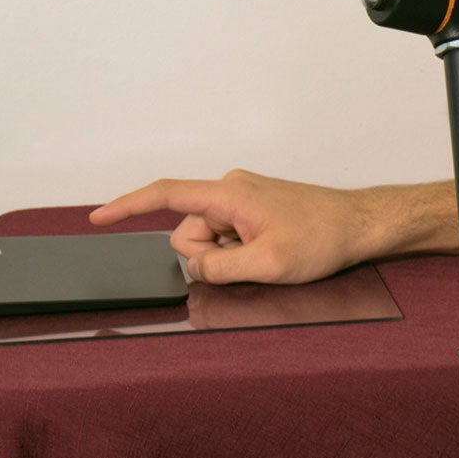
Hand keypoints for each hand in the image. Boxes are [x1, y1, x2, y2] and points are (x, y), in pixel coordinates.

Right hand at [90, 170, 378, 285]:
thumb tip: (195, 267)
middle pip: (188, 232)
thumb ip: (220, 268)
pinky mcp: (253, 209)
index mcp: (229, 193)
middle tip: (254, 260)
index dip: (127, 206)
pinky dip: (241, 250)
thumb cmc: (324, 237)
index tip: (99, 217)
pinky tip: (272, 249)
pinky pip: (228, 237)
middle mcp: (230, 189)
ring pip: (209, 240)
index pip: (165, 195)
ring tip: (270, 253)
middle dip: (210, 256)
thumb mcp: (268, 264)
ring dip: (229, 255)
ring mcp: (242, 198)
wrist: (359, 225)